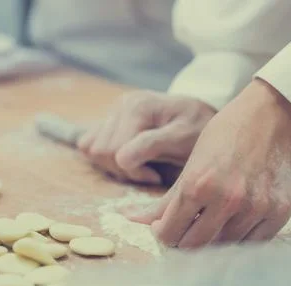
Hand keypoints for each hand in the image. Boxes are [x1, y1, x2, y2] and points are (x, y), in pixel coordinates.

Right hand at [77, 91, 215, 184]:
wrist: (200, 116)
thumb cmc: (197, 129)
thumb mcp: (184, 138)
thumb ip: (153, 145)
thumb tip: (122, 159)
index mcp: (137, 106)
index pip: (114, 151)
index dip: (134, 172)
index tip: (158, 176)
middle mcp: (120, 104)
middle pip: (100, 151)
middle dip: (124, 170)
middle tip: (150, 172)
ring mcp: (113, 110)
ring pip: (92, 149)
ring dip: (114, 165)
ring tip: (142, 165)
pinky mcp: (109, 119)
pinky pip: (90, 144)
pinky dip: (106, 157)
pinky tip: (131, 158)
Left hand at [130, 79, 290, 247]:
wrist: (271, 117)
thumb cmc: (224, 136)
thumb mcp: (190, 165)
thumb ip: (164, 200)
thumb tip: (134, 221)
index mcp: (198, 184)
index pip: (169, 233)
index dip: (162, 234)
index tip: (164, 228)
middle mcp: (227, 199)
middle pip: (193, 246)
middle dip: (182, 240)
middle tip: (184, 229)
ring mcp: (255, 208)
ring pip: (223, 247)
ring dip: (212, 239)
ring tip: (209, 222)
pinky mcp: (279, 213)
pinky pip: (253, 244)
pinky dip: (239, 238)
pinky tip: (232, 223)